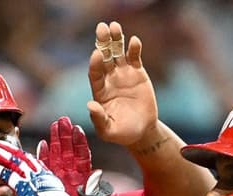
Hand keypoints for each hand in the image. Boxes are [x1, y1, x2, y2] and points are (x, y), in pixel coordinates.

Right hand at [36, 116, 112, 195]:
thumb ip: (92, 187)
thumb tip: (97, 172)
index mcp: (79, 178)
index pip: (80, 155)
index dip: (79, 142)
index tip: (77, 129)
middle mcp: (67, 176)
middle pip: (66, 151)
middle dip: (64, 135)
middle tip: (62, 121)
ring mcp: (56, 178)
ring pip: (56, 155)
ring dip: (55, 140)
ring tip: (54, 127)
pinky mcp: (47, 183)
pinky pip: (44, 167)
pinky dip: (43, 156)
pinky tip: (43, 145)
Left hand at [87, 21, 158, 146]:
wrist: (142, 131)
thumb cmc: (122, 133)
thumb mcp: (108, 130)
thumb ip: (99, 119)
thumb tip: (90, 105)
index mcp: (99, 92)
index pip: (95, 74)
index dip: (95, 64)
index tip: (96, 54)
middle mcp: (109, 79)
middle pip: (104, 57)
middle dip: (103, 43)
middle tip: (101, 28)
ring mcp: (122, 74)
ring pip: (117, 53)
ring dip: (116, 39)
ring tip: (114, 26)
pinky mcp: (137, 72)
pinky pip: (134, 57)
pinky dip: (134, 48)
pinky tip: (134, 41)